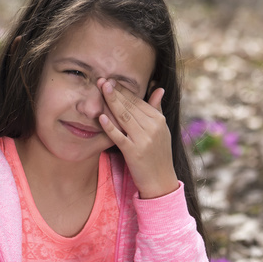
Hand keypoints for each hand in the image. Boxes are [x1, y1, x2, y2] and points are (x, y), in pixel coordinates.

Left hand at [96, 77, 178, 198]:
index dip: (124, 90)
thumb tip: (159, 88)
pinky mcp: (134, 153)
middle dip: (115, 92)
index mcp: (158, 120)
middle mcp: (152, 128)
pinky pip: (119, 136)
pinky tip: (101, 117)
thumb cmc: (158, 155)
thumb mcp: (162, 130)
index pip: (138, 101)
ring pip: (124, 117)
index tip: (111, 80)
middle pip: (130, 106)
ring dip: (112, 102)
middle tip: (102, 79)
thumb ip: (157, 108)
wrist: (161, 182)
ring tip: (100, 89)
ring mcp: (143, 140)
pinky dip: (110, 126)